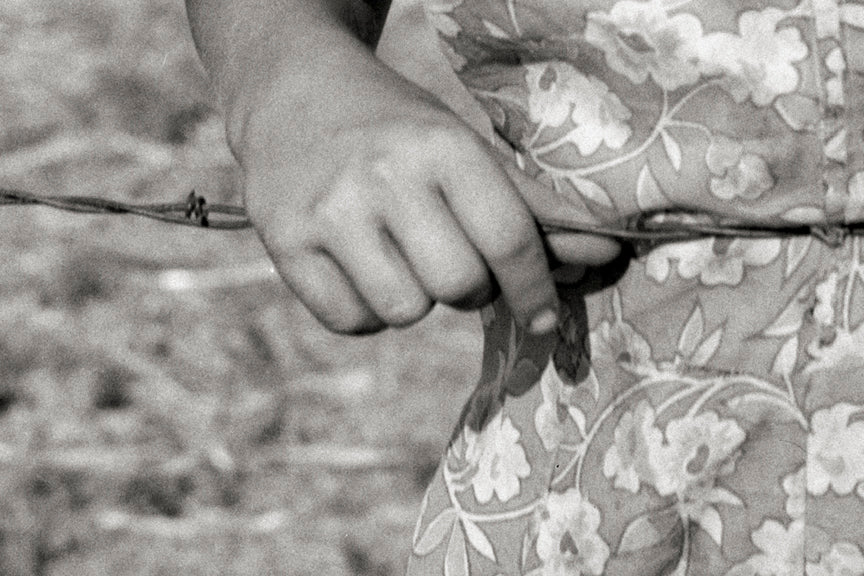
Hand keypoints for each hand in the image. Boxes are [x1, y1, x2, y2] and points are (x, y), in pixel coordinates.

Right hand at [231, 59, 619, 333]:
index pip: (508, 240)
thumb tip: (602, 256)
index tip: (543, 317)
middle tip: (449, 259)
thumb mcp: (462, 146)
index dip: (535, 289)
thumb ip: (531, 206)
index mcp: (441, 145)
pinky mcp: (283, 242)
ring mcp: (328, 212)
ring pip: (405, 311)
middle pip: (458, 286)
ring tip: (398, 256)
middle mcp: (383, 177)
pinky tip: (359, 267)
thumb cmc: (395, 127)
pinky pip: (351, 321)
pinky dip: (366, 311)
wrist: (292, 90)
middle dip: (468, 287)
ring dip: (414, 298)